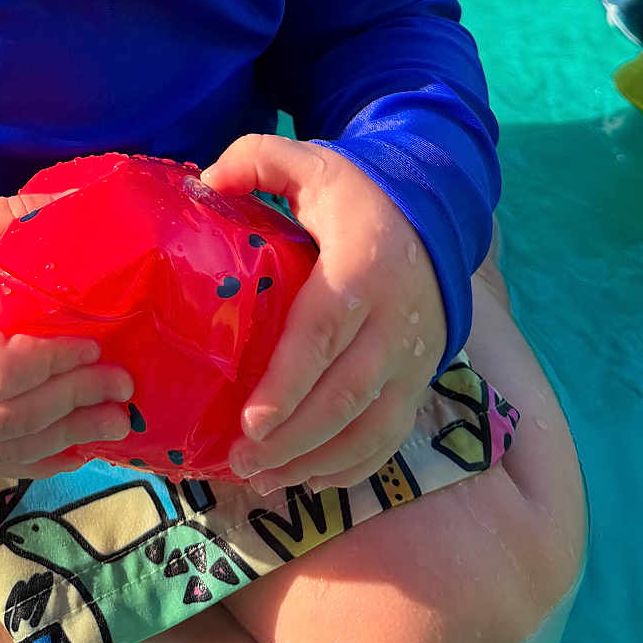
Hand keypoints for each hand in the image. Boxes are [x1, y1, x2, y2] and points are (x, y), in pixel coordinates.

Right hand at [0, 195, 134, 477]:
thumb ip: (6, 219)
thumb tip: (77, 201)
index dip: (50, 365)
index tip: (95, 347)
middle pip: (5, 420)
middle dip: (71, 405)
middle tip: (123, 386)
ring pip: (2, 454)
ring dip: (64, 441)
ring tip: (116, 424)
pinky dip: (38, 460)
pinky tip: (78, 448)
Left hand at [200, 133, 445, 493]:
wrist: (438, 213)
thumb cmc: (358, 195)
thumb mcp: (310, 162)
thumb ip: (256, 160)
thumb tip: (204, 184)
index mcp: (364, 266)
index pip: (323, 333)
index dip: (288, 383)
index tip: (250, 422)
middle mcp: (396, 320)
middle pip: (345, 394)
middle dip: (292, 438)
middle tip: (241, 463)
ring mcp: (413, 357)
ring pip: (371, 426)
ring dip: (317, 459)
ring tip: (262, 480)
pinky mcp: (420, 379)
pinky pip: (391, 435)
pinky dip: (354, 466)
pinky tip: (311, 481)